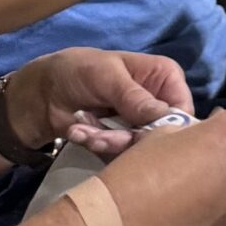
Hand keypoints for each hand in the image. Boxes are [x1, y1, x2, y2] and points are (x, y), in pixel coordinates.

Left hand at [4, 48, 197, 164]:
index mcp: (165, 77)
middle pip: (160, 134)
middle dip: (126, 139)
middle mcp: (158, 102)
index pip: (183, 110)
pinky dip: (96, 145)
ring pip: (138, 148)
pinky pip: (119, 154)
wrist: (41, 92)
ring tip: (81, 130)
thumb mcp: (107, 77)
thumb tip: (166, 118)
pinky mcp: (122, 141)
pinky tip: (78, 132)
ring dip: (106, 143)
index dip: (166, 127)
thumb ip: (136, 97)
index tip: (138, 134)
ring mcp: (139, 124)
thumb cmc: (78, 71)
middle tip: (98, 136)